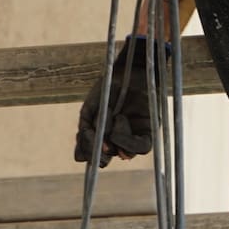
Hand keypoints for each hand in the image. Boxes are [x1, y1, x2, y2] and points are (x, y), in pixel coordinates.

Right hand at [74, 36, 157, 166]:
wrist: (129, 69)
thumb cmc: (109, 87)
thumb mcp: (92, 109)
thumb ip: (85, 132)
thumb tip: (79, 159)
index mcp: (102, 137)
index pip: (93, 155)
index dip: (88, 153)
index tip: (84, 146)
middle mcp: (118, 142)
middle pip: (107, 158)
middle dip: (100, 150)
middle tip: (98, 142)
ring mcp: (133, 139)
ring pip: (122, 153)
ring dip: (114, 138)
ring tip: (114, 115)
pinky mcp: (149, 134)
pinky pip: (141, 147)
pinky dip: (129, 140)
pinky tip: (121, 120)